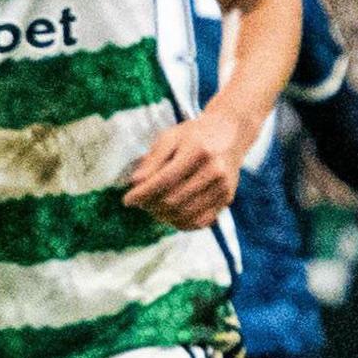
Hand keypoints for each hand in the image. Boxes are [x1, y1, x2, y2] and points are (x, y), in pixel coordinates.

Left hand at [122, 103, 250, 229]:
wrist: (230, 134)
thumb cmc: (194, 135)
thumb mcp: (170, 137)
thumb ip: (152, 159)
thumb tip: (135, 183)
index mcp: (199, 151)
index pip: (165, 181)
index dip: (142, 194)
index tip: (127, 200)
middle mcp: (215, 171)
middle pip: (174, 200)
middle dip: (150, 205)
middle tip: (140, 202)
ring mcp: (223, 187)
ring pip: (185, 215)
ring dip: (163, 216)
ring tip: (153, 207)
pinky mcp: (227, 199)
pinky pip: (200, 222)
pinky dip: (180, 223)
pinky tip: (169, 214)